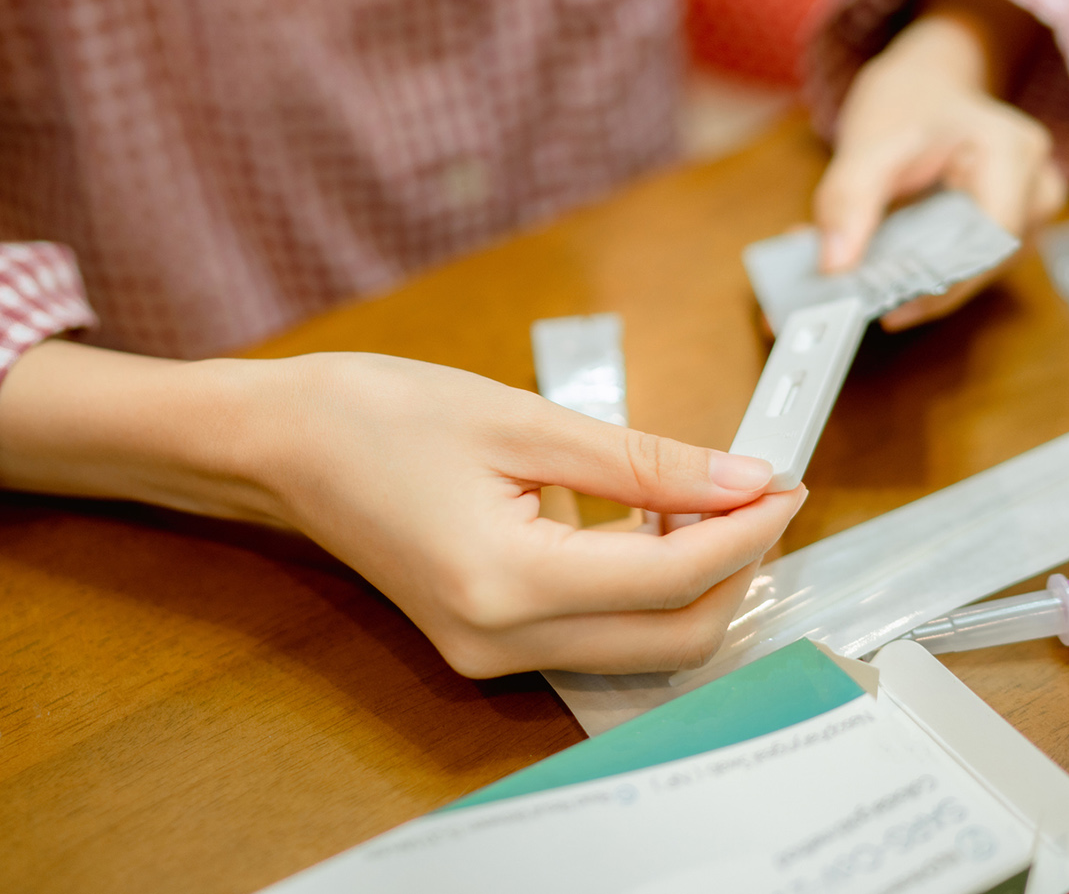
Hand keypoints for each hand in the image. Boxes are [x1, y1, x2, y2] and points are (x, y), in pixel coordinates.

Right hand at [0, 342, 803, 677]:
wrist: (281, 444)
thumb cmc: (380, 414)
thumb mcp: (526, 420)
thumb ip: (645, 460)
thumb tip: (741, 477)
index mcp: (507, 583)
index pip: (672, 577)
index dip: (746, 530)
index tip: (788, 481)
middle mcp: (500, 642)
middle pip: (670, 637)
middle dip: (734, 568)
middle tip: (764, 492)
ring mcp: (489, 654)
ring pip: (638, 645)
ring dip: (692, 581)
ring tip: (711, 497)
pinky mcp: (484, 643)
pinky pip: (595, 633)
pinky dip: (641, 587)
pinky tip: (650, 522)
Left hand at [813, 0, 1067, 329]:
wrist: (927, 86)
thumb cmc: (907, 104)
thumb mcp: (868, 144)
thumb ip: (846, 202)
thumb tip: (835, 269)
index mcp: (1013, 153)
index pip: (988, 241)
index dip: (940, 280)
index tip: (886, 304)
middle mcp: (1036, 185)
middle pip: (985, 263)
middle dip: (923, 287)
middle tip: (863, 302)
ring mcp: (1030, 211)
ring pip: (978, 272)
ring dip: (924, 284)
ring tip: (872, 286)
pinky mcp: (1011, 230)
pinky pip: (971, 265)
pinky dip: (929, 273)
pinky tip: (892, 273)